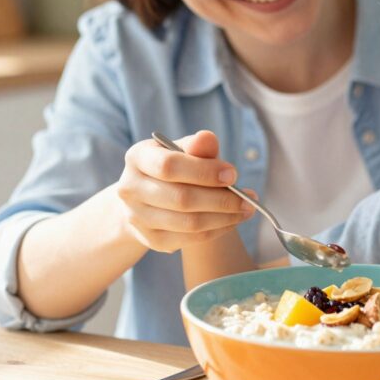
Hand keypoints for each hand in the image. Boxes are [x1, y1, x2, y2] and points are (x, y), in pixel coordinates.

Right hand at [116, 130, 254, 252]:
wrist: (147, 198)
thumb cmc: (172, 168)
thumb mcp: (182, 150)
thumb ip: (197, 146)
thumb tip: (208, 138)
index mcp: (137, 157)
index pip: (169, 166)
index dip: (204, 171)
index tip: (233, 173)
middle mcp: (130, 189)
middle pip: (181, 199)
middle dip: (221, 199)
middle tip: (249, 197)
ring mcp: (138, 218)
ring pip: (189, 223)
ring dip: (225, 218)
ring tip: (247, 209)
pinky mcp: (151, 240)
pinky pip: (191, 239)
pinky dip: (218, 230)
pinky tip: (232, 220)